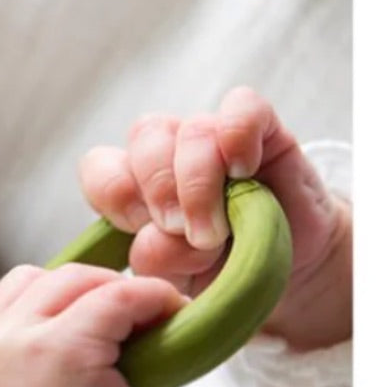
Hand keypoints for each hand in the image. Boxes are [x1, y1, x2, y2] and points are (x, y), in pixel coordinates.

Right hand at [0, 263, 183, 386]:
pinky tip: (170, 314)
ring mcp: (26, 341)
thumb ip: (38, 357)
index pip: (15, 290)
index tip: (93, 314)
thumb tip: (95, 323)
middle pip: (46, 278)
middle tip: (132, 314)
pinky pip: (118, 298)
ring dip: (120, 292)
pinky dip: (150, 299)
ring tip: (152, 315)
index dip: (58, 293)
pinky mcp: (68, 347)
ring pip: (79, 280)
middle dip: (93, 287)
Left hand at [77, 87, 351, 348]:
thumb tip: (159, 236)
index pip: (100, 167)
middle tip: (181, 232)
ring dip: (198, 181)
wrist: (285, 273)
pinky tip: (243, 171)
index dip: (113, 192)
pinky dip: (238, 135)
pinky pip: (242, 107)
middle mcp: (168, 153)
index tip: (137, 228)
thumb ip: (159, 259)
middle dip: (159, 190)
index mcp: (134, 186)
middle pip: (144, 140)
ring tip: (216, 230)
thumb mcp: (178, 279)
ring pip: (190, 130)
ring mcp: (212, 137)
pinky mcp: (261, 128)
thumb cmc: (218, 273)